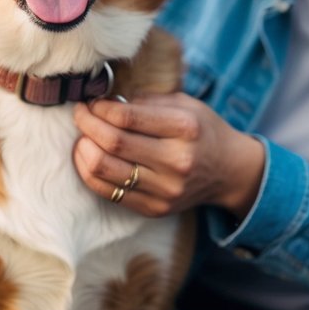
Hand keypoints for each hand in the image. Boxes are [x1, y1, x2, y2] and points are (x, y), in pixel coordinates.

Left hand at [72, 94, 264, 218]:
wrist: (228, 171)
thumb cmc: (201, 130)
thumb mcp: (184, 104)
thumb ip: (145, 102)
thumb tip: (104, 101)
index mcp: (185, 128)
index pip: (128, 117)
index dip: (100, 108)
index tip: (91, 102)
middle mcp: (177, 161)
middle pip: (113, 142)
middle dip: (87, 124)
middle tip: (80, 114)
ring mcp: (166, 189)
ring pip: (105, 169)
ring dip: (84, 149)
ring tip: (83, 136)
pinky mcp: (155, 208)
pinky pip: (109, 192)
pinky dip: (90, 173)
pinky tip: (88, 157)